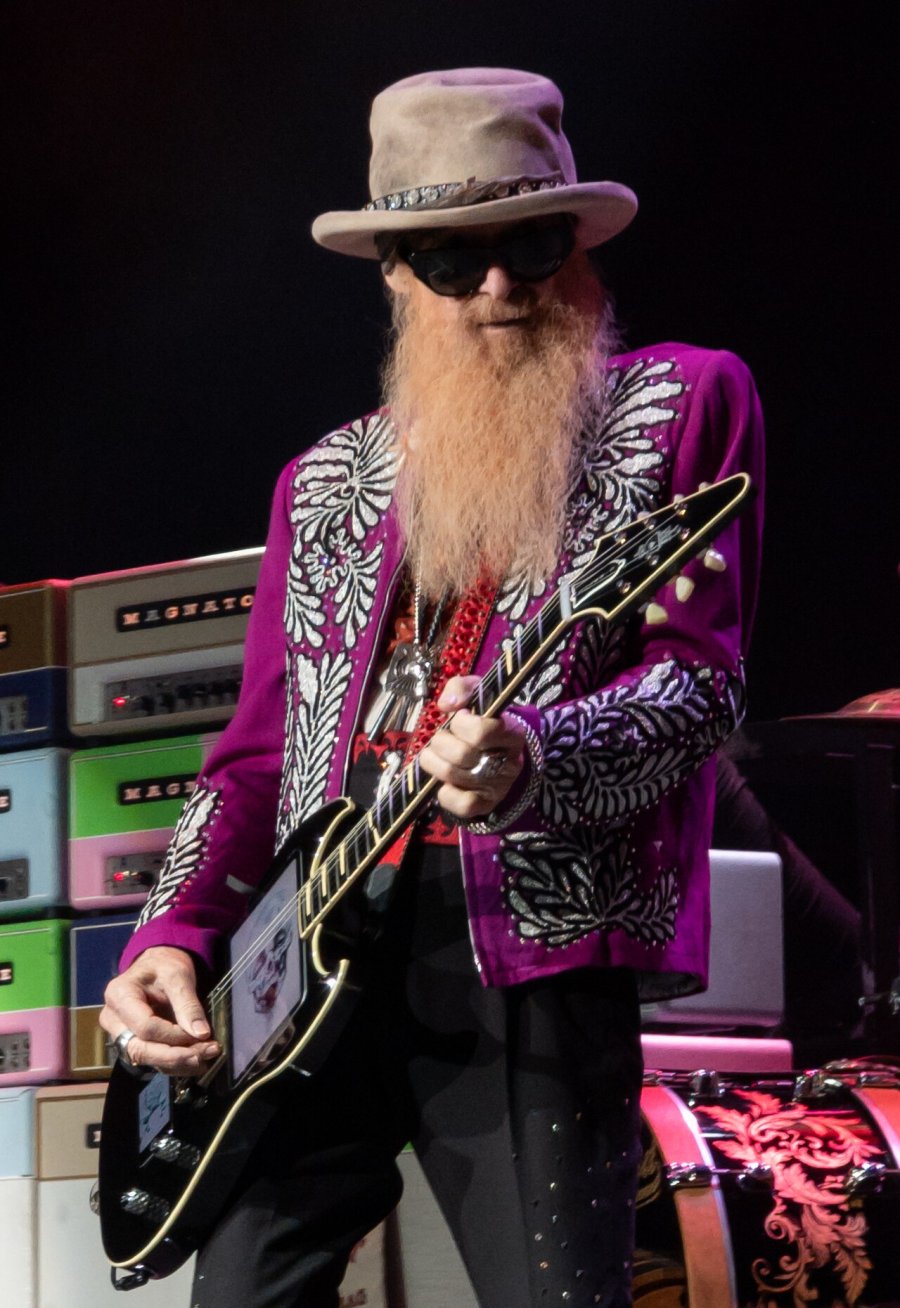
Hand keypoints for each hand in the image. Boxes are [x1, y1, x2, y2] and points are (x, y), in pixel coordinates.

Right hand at [100, 946, 220, 1076]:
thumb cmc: (164, 965)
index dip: (174, 1035)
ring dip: (179, 1063)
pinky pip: (152, 1059)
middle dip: (177, 1056)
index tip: (201, 1034)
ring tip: (208, 1055)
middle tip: (208, 1052)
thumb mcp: (178, 975)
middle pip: (141, 1049)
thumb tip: (201, 1033)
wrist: (157, 965)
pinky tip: (198, 1059)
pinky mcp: (132, 1042)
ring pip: (146, 1059)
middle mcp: (113, 1019)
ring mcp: (120, 1034)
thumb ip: (188, 1004)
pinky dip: (175, 1063)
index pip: (145, 1027)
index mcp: (119, 996)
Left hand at [418, 675, 524, 820]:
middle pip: (460, 754)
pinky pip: (461, 804)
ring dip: (434, 762)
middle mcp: (508, 762)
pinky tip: (447, 782)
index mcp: (511, 734)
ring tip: (438, 755)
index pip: (479, 731)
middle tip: (443, 739)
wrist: (501, 755)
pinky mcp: (486, 805)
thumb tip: (447, 704)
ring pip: (451, 775)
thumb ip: (461, 688)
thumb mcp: (478, 695)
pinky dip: (446, 793)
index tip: (460, 718)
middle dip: (440, 743)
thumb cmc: (484, 722)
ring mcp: (498, 786)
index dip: (460, 723)